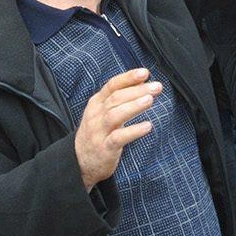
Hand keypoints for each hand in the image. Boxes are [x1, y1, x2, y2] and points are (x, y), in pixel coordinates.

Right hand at [75, 68, 160, 189]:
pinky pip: (118, 138)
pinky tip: (147, 126)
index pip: (111, 85)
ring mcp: (99, 132)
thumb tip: (142, 83)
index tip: (145, 73)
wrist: (78, 162)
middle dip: (137, 90)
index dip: (128, 78)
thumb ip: (118, 100)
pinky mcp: (104, 148)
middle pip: (116, 98)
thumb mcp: (102, 113)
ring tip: (150, 100)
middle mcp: (96, 115)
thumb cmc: (97, 134)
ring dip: (134, 106)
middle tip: (157, 87)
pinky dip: (133, 131)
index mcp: (96, 104)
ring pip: (115, 115)